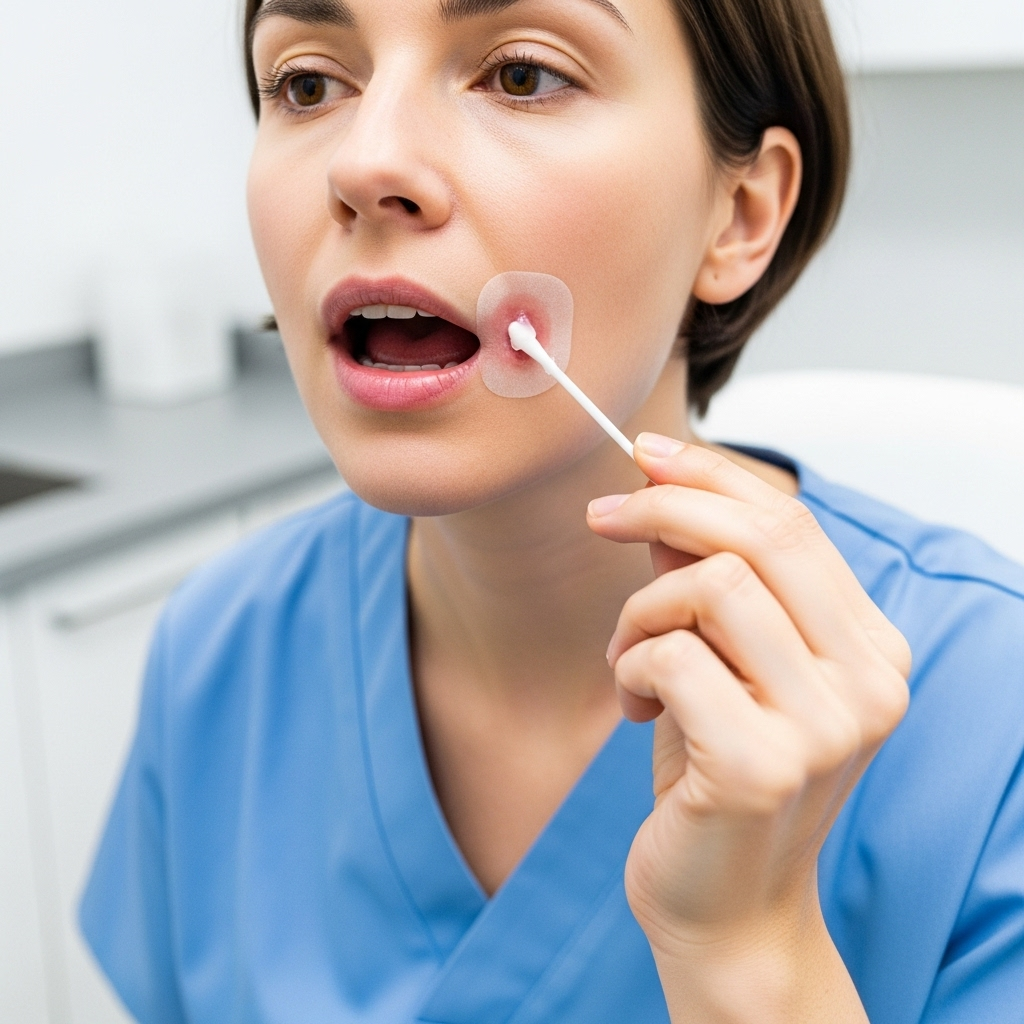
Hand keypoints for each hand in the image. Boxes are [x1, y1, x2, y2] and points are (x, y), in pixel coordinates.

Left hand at [587, 435, 910, 1021]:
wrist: (721, 904)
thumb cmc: (715, 774)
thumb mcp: (717, 660)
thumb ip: (704, 578)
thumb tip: (661, 490)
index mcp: (871, 647)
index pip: (794, 522)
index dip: (713, 474)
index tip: (645, 456)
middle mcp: (870, 681)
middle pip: (760, 536)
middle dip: (663, 508)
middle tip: (601, 517)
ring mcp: (827, 725)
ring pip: (710, 587)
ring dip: (640, 612)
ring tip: (628, 660)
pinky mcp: (763, 764)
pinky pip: (671, 655)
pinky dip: (631, 664)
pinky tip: (634, 706)